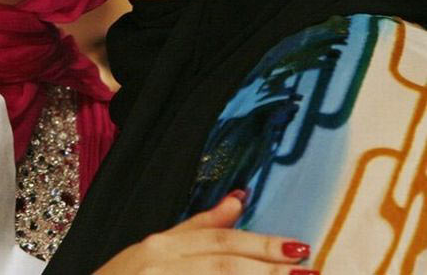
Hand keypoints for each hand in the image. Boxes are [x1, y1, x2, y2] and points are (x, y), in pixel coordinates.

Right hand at [93, 193, 317, 273]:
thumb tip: (240, 197)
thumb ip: (199, 226)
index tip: (298, 246)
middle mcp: (160, 266)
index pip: (219, 241)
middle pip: (223, 265)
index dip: (260, 243)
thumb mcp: (157, 248)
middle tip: (308, 270)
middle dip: (267, 269)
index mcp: (161, 246)